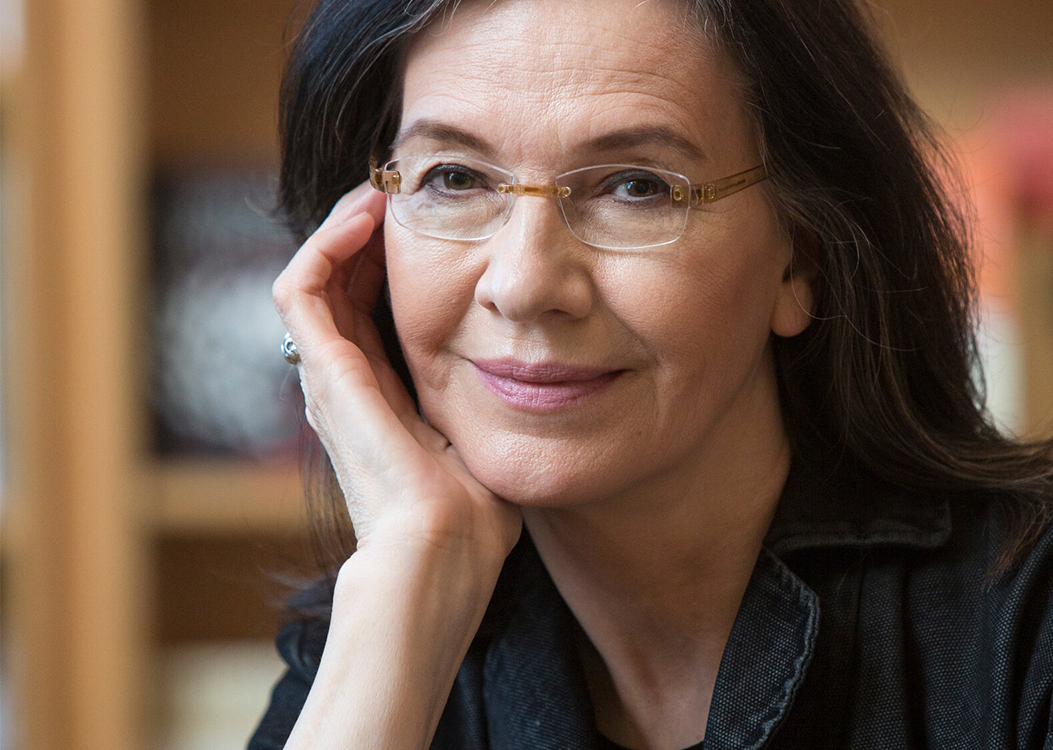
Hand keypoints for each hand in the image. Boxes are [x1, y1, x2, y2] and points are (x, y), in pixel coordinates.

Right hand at [272, 182, 521, 565]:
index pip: (370, 311)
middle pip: (339, 287)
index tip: (433, 225)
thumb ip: (488, 405)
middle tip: (403, 195)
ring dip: (342, 228)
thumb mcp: (483, 440)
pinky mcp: (323, 372)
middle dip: (367, 237)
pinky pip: (302, 287)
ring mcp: (328, 378)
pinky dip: (326, 243)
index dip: (390, 264)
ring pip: (313, 277)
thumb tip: (533, 376)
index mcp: (380, 398)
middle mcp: (345, 384)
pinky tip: (367, 214)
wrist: (442, 551)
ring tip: (382, 193)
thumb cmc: (472, 517)